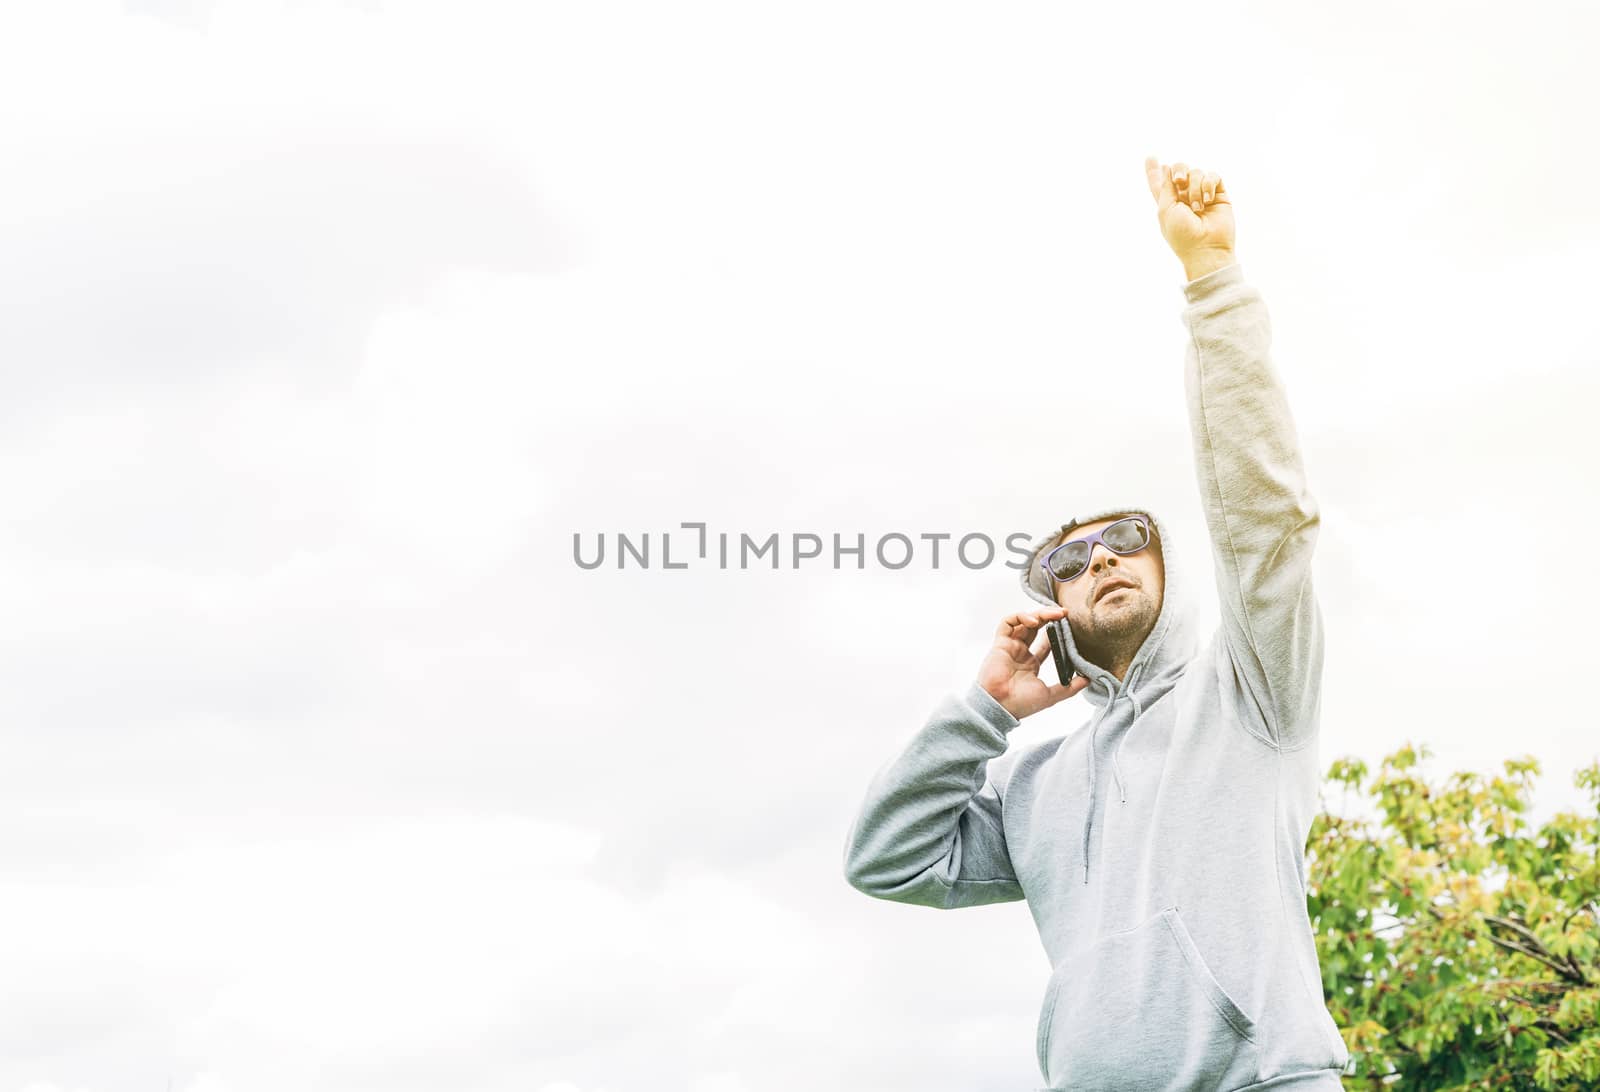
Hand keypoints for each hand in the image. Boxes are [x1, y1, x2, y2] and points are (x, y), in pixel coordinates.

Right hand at [975, 606, 1091, 720]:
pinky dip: (1020, 617)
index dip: (1057, 633)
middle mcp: (1020, 653)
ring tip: (1054, 614)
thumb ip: (1070, 688)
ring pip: (1023, 621)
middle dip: (1050, 618)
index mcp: (1031, 664)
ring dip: (1039, 614)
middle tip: (1065, 613)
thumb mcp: (1051, 695)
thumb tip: (1089, 680)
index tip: (1071, 627)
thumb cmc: (1021, 704)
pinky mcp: (1000, 643)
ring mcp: (1010, 647)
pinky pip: (1007, 622)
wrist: (1001, 706)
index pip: (1046, 643)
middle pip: (1036, 628)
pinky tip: (1033, 621)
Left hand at [1143, 155, 1235, 278]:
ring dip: (1195, 188)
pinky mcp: (1219, 194)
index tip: (1150, 157)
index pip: (1160, 183)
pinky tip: (1208, 200)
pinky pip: (1213, 176)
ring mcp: (1202, 194)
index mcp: (1168, 202)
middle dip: (1179, 170)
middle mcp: (1185, 196)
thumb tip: (1167, 167)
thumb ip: (1165, 187)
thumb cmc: (1183, 234)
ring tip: (1198, 208)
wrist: (1206, 247)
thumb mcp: (1166, 210)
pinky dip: (1208, 185)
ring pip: (1196, 172)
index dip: (1154, 170)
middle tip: (1180, 181)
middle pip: (1180, 169)